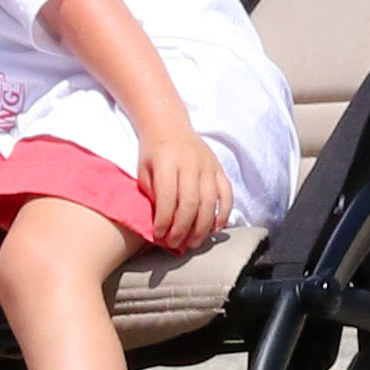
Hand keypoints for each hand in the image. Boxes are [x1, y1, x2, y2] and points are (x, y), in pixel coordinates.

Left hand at [135, 114, 231, 255]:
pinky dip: (223, 213)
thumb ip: (152, 195)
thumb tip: (160, 225)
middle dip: (182, 229)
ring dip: (202, 227)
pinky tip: (216, 228)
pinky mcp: (219, 168)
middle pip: (190, 203)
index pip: (168, 198)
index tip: (158, 236)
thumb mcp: (143, 170)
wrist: (169, 126)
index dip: (164, 221)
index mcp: (167, 162)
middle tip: (175, 244)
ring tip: (193, 242)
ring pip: (210, 202)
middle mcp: (190, 163)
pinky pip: (226, 193)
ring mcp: (208, 165)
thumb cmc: (153, 152)